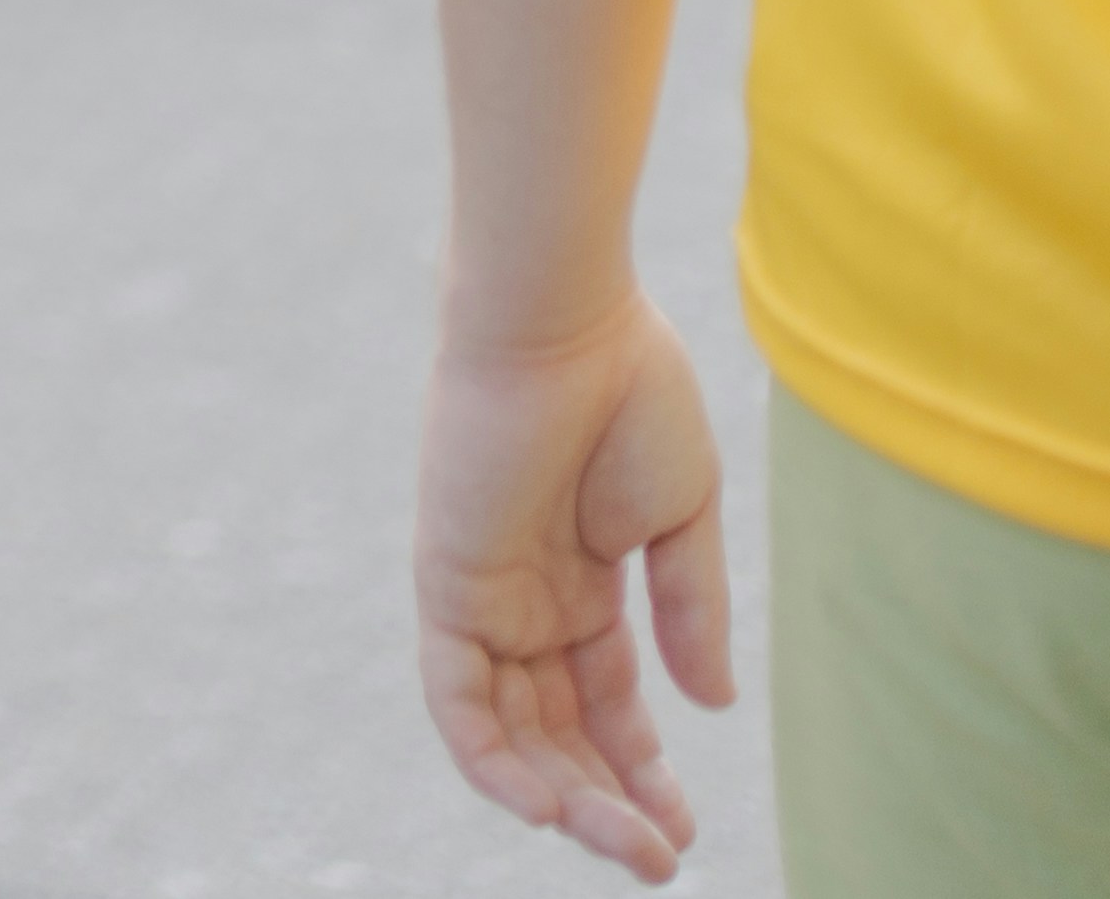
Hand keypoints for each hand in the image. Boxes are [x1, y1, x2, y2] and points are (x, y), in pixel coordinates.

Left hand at [417, 299, 730, 879]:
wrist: (564, 314)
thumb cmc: (630, 387)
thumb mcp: (682, 514)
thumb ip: (691, 611)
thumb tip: (713, 708)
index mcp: (582, 578)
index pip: (605, 701)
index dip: (641, 766)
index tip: (685, 828)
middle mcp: (526, 596)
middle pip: (556, 729)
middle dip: (607, 800)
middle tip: (660, 861)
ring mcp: (483, 591)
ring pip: (510, 729)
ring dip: (565, 797)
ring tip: (631, 849)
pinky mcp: (445, 579)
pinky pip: (455, 695)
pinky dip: (491, 757)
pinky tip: (547, 805)